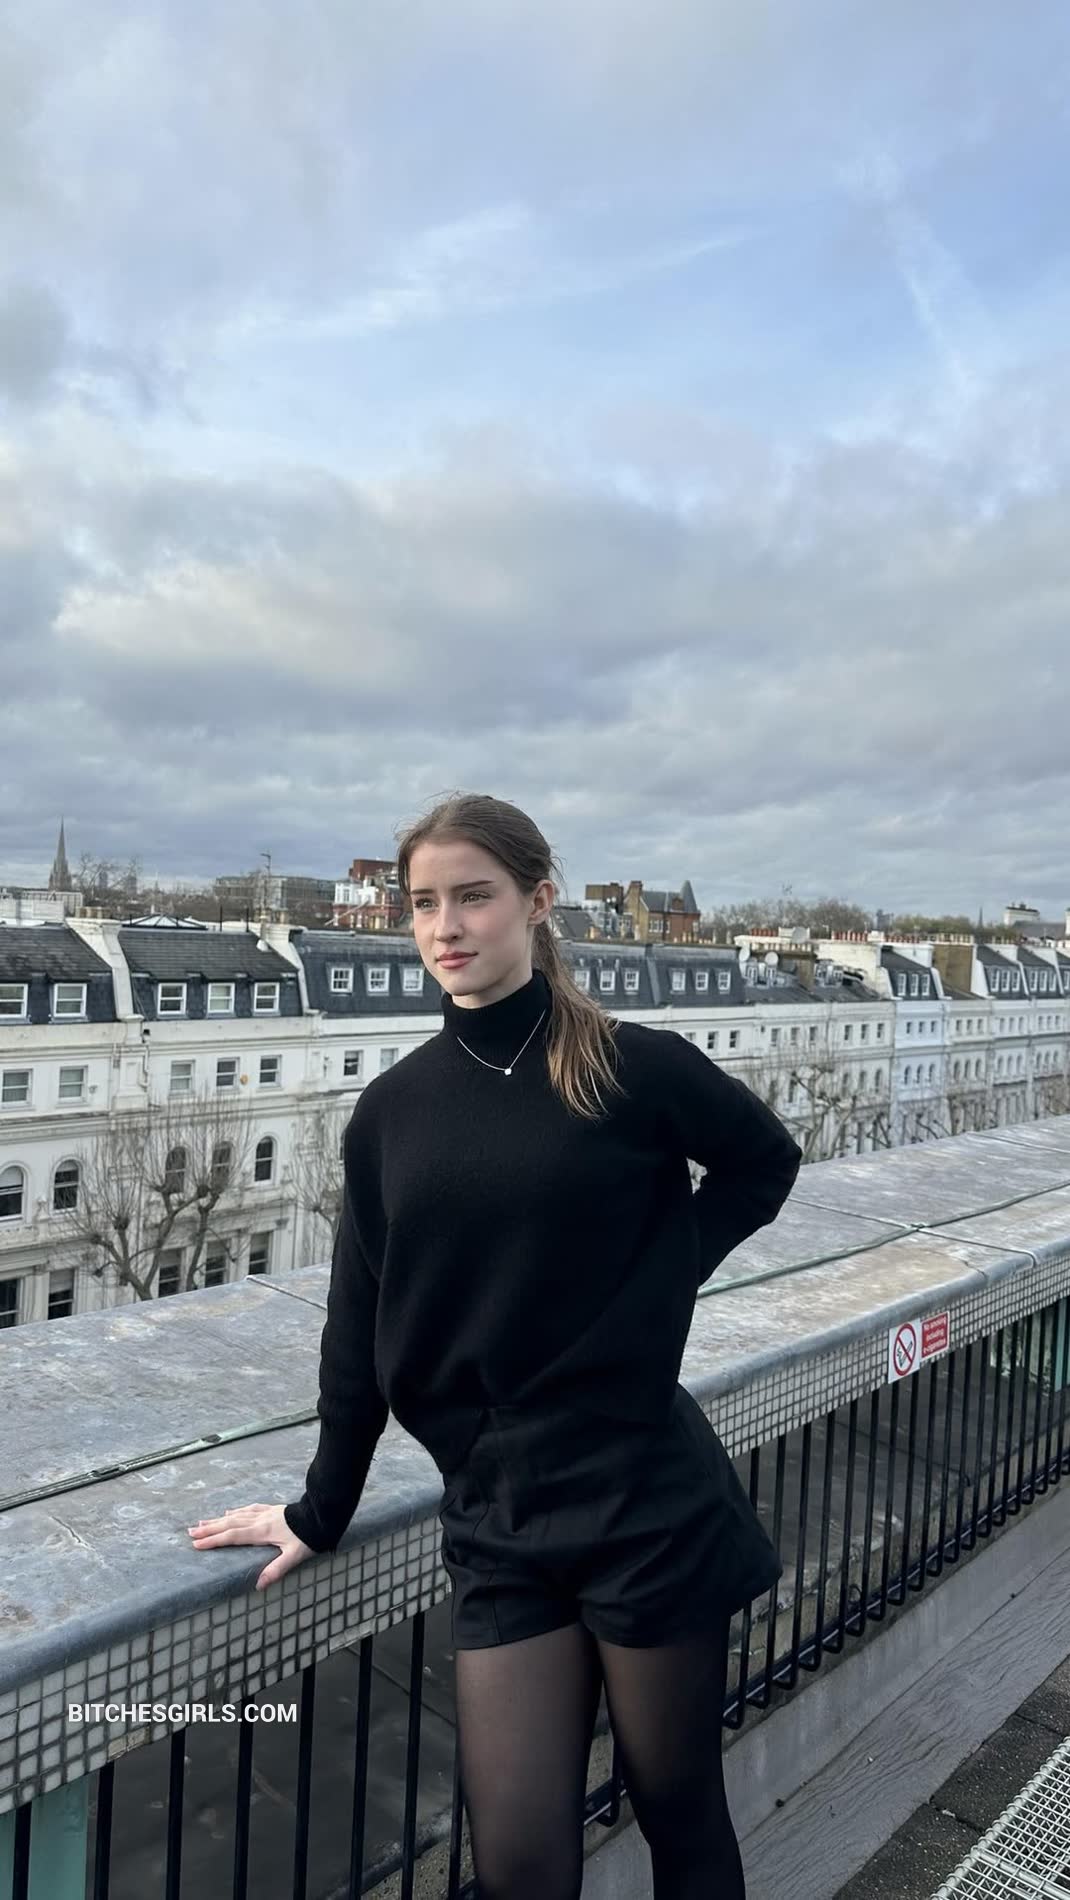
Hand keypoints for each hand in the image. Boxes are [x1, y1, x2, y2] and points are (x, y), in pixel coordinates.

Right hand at [186, 1503, 313, 1589]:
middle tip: (190, 1532)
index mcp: (262, 1532)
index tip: (196, 1544)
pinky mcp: (271, 1510)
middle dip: (209, 1529)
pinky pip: (248, 1509)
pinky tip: (229, 1512)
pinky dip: (236, 1512)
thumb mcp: (294, 1556)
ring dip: (218, 1520)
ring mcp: (265, 1513)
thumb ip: (276, 1570)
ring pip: (236, 1515)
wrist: (321, 1515)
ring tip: (202, 1522)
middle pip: (229, 1524)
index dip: (214, 1540)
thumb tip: (258, 1586)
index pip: (233, 1537)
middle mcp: (259, 1521)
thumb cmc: (309, 1537)